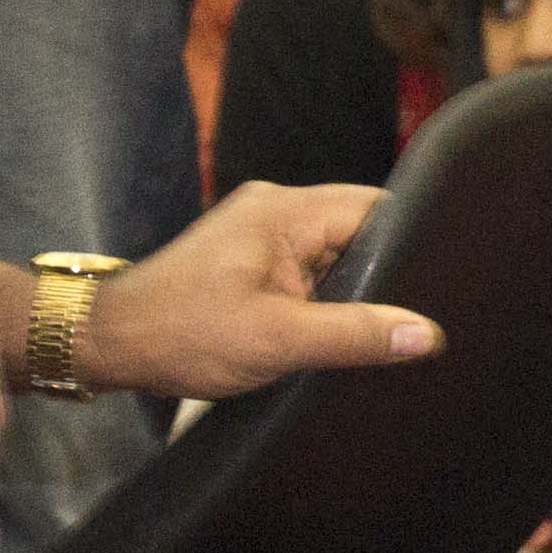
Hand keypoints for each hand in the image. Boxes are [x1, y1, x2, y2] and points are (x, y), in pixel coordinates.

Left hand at [75, 179, 442, 399]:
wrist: (111, 343)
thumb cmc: (183, 334)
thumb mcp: (278, 340)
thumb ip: (355, 335)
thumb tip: (425, 333)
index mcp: (285, 211)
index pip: (375, 209)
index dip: (411, 244)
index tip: (441, 284)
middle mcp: (276, 210)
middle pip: (359, 232)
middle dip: (384, 274)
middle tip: (411, 319)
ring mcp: (261, 235)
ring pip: (336, 256)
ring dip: (352, 293)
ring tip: (377, 331)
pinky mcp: (251, 261)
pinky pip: (310, 272)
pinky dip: (325, 301)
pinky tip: (334, 333)